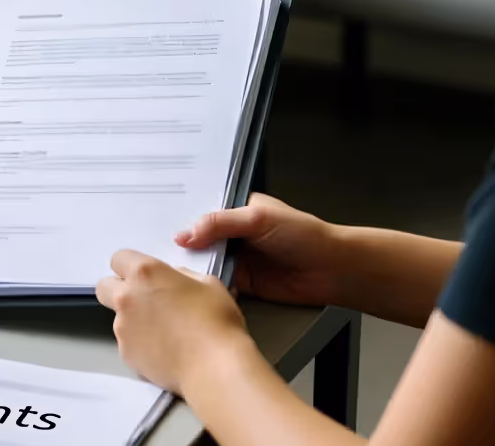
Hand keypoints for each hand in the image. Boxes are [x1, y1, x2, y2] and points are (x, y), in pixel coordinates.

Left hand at [97, 251, 249, 393]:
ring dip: (134, 320)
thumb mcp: (208, 284)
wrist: (213, 367)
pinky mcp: (125, 354)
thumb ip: (181, 276)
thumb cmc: (216, 321)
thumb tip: (173, 280)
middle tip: (144, 300)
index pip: (118, 259)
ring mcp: (122, 328)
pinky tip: (165, 350)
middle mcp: (126, 298)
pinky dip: (141, 344)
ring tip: (165, 333)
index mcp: (145, 273)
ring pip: (118, 318)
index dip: (131, 266)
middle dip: (119, 290)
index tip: (144, 276)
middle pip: (104, 287)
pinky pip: (128, 343)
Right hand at [175, 193, 342, 306]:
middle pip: (200, 238)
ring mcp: (239, 257)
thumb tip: (187, 233)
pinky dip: (207, 284)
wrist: (332, 270)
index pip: (203, 211)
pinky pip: (217, 282)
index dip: (184, 218)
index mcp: (239, 209)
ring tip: (173, 266)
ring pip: (206, 261)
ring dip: (194, 265)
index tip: (162, 224)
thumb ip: (221, 223)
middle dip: (184, 244)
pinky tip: (194, 283)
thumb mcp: (258, 218)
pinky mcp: (243, 281)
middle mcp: (236, 232)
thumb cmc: (306, 235)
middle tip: (161, 247)